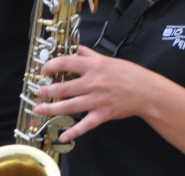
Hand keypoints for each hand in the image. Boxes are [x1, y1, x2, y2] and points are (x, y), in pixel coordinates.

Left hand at [35, 46, 151, 141]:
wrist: (146, 91)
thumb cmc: (128, 74)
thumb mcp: (108, 59)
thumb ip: (89, 54)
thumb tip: (75, 48)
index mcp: (94, 66)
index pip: (67, 62)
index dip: (51, 66)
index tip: (44, 70)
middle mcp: (94, 83)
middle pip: (64, 87)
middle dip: (47, 90)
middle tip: (38, 92)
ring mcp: (98, 100)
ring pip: (69, 106)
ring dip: (51, 108)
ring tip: (39, 109)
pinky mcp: (103, 114)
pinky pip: (85, 124)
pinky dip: (74, 132)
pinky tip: (63, 136)